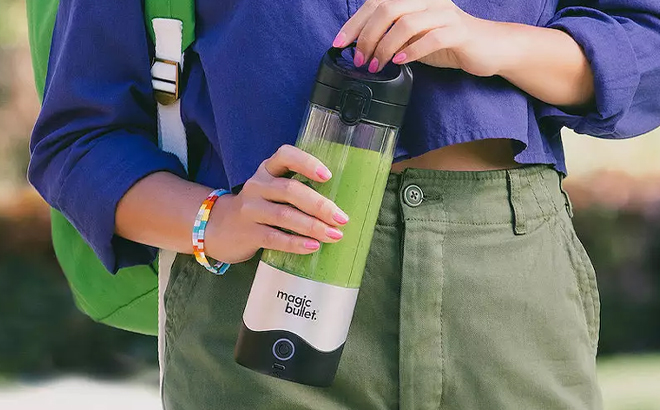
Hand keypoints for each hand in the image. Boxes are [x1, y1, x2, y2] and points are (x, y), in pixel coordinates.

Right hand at [205, 145, 348, 263]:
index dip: (307, 163)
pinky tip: (312, 246)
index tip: (327, 177)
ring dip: (313, 226)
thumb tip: (337, 207)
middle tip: (341, 218)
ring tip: (334, 235)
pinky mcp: (247, 232)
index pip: (286, 156)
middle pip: (290, 190)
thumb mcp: (272, 190)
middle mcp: (257, 185)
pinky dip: (296, 243)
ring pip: (284, 215)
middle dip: (319, 205)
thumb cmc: (260, 208)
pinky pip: (274, 237)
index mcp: (267, 170)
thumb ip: (297, 190)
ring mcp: (250, 209)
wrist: (219, 228)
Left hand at [333, 0, 508, 76]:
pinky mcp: (459, 31)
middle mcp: (428, 0)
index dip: (354, 23)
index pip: (375, 3)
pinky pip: (431, 38)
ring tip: (377, 66)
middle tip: (361, 60)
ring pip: (406, 23)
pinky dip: (412, 51)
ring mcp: (444, 14)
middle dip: (367, 37)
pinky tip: (400, 62)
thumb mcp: (412, 37)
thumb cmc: (447, 42)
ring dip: (385, 47)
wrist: (488, 48)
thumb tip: (359, 48)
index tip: (339, 44)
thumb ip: (390, 36)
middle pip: (387, 9)